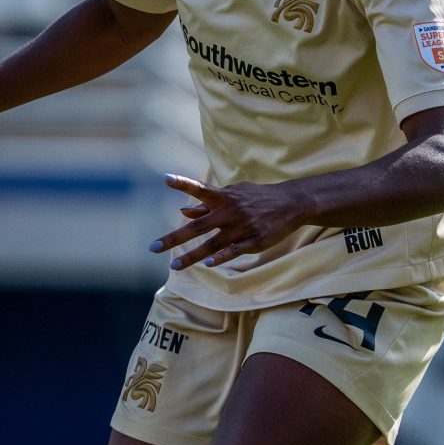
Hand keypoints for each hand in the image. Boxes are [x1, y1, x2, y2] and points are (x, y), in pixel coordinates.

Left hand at [150, 174, 304, 270]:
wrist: (291, 203)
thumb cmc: (257, 198)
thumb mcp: (234, 194)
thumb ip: (208, 204)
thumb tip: (183, 211)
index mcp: (224, 197)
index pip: (199, 189)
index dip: (183, 183)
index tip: (165, 178)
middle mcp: (230, 211)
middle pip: (197, 227)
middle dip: (174, 238)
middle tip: (153, 247)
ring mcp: (242, 227)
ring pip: (212, 244)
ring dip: (192, 256)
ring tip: (174, 267)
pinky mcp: (255, 240)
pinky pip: (235, 250)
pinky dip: (222, 257)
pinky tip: (208, 264)